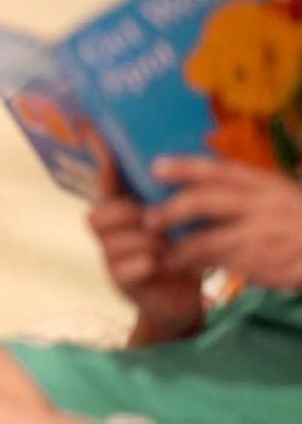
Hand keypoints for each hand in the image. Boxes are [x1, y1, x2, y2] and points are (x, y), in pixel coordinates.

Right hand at [86, 141, 201, 343]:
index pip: (105, 179)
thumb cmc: (180, 250)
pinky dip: (144, 264)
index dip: (99, 158)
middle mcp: (109, 232)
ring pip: (111, 242)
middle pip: (96, 215)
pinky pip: (122, 269)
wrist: (181, 299)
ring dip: (142, 241)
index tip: (94, 131)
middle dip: (126, 215)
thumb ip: (171, 190)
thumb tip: (177, 153)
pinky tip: (161, 264)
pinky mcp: (121, 283)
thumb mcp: (179, 216)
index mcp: (123, 208)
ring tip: (166, 246)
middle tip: (155, 221)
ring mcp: (110, 258)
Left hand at [147, 156, 301, 289]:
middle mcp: (262, 205)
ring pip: (210, 242)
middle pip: (206, 202)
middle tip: (148, 221)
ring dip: (180, 250)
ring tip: (160, 256)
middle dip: (171, 211)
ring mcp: (264, 236)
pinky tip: (185, 268)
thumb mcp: (274, 192)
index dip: (184, 167)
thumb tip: (188, 173)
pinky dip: (201, 268)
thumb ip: (238, 185)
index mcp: (262, 183)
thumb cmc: (293, 217)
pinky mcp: (266, 265)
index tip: (154, 167)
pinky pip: (225, 267)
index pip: (218, 169)